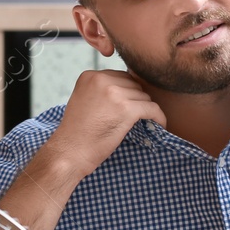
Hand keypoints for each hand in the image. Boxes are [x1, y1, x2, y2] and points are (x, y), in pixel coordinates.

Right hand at [48, 68, 166, 178]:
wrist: (70, 153)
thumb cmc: (77, 132)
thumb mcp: (83, 100)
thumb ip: (101, 89)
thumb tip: (130, 88)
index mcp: (89, 76)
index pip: (120, 76)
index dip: (126, 92)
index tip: (127, 106)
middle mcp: (101, 80)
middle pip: (133, 84)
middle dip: (136, 99)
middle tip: (134, 116)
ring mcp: (114, 94)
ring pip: (144, 96)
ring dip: (145, 109)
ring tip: (142, 122)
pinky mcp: (127, 109)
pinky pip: (152, 108)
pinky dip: (158, 117)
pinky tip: (159, 124)